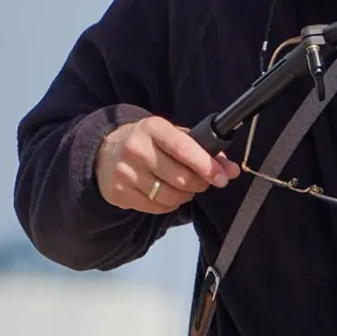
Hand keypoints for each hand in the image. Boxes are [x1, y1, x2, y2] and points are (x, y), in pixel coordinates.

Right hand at [95, 116, 241, 214]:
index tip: (222, 178)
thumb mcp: (172, 136)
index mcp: (152, 128)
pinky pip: (156, 207)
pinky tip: (167, 195)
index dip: (207, 166)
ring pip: (170, 196)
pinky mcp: (119, 192)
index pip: (184, 149)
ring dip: (185, 196)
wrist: (105, 152)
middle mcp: (136, 148)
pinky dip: (169, 204)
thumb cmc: (148, 142)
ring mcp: (125, 172)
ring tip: (185, 189)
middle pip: (180, 178)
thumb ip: (203, 150)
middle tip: (203, 183)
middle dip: (200, 184)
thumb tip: (232, 170)